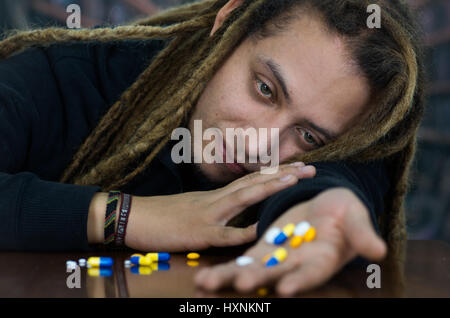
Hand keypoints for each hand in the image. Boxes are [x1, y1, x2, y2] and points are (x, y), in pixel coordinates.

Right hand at [124, 162, 315, 251]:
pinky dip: (243, 231)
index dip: (275, 172)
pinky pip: (224, 234)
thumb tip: (236, 207)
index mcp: (216, 195)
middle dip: (283, 175)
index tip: (297, 166)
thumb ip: (217, 206)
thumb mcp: (194, 206)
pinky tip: (261, 227)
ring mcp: (208, 214)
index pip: (250, 180)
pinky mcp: (197, 233)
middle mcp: (216, 200)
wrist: (133, 216)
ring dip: (270, 188)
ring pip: (243, 198)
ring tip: (294, 181)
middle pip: (254, 183)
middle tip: (310, 168)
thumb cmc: (162, 214)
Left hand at [194, 187, 386, 294]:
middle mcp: (296, 264)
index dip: (299, 280)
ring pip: (251, 269)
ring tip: (206, 283)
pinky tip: (204, 276)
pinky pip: (242, 258)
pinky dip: (225, 266)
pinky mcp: (263, 247)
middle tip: (242, 284)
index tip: (285, 288)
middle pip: (275, 275)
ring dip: (230, 276)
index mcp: (321, 260)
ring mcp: (278, 257)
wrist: (327, 207)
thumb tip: (379, 251)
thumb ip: (362, 234)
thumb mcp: (356, 219)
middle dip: (258, 278)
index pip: (311, 273)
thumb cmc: (346, 214)